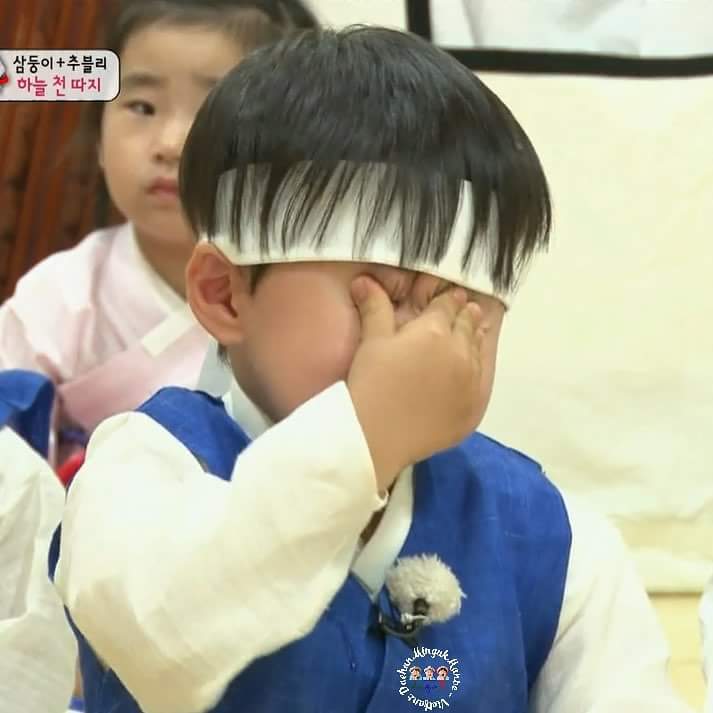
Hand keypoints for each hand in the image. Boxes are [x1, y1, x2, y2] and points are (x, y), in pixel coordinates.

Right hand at [347, 275, 483, 492]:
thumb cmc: (370, 384)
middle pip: (467, 326)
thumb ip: (375, 308)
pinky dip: (478, 369)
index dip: (448, 300)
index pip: (447, 307)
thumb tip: (365, 280)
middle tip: (467, 309)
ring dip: (476, 338)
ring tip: (476, 331)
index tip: (451, 296)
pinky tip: (474, 368)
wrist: (375, 435)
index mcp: (434, 331)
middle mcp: (459, 352)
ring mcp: (470, 381)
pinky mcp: (473, 408)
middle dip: (465, 316)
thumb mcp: (372, 342)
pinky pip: (482, 382)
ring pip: (478, 351)